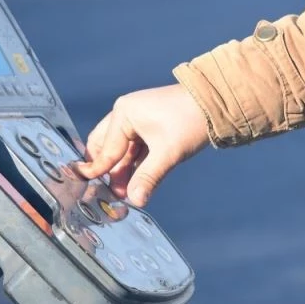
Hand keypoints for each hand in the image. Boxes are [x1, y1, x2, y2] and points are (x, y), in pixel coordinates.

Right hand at [74, 84, 209, 206]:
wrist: (216, 103)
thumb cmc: (190, 121)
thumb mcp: (168, 153)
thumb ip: (148, 177)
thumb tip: (136, 200)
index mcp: (124, 113)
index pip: (107, 149)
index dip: (99, 171)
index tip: (88, 189)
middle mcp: (125, 113)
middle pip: (104, 145)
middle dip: (107, 169)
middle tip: (109, 192)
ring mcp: (136, 119)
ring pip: (119, 148)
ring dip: (121, 169)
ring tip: (124, 192)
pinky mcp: (148, 126)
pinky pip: (132, 148)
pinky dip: (132, 163)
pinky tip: (136, 180)